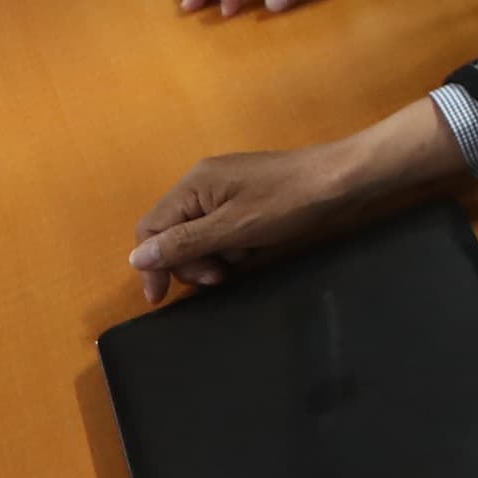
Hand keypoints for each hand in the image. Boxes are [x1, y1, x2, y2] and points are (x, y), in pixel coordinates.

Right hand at [127, 139, 370, 303]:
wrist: (342, 180)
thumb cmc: (288, 202)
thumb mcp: (233, 228)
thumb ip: (184, 243)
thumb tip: (135, 258)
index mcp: (194, 183)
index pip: (151, 227)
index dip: (152, 264)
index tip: (161, 298)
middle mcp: (203, 183)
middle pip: (173, 234)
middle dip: (190, 262)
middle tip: (219, 277)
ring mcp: (226, 190)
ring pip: (199, 236)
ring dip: (213, 257)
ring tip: (241, 261)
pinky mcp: (247, 199)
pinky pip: (223, 230)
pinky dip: (232, 246)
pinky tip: (253, 250)